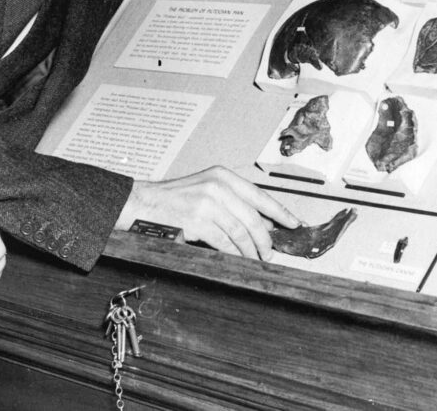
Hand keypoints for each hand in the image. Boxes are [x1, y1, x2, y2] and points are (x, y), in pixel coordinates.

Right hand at [115, 165, 300, 260]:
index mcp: (222, 176)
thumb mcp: (206, 191)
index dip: (280, 212)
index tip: (293, 223)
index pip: (259, 195)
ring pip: (240, 232)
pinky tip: (237, 259)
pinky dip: (234, 253)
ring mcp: (207, 203)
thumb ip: (233, 203)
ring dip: (251, 250)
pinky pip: (224, 242)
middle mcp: (217, 186)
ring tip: (256, 259)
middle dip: (265, 239)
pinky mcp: (197, 221)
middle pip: (253, 217)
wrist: (143, 204)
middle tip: (271, 252)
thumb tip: (263, 224)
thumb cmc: (174, 200)